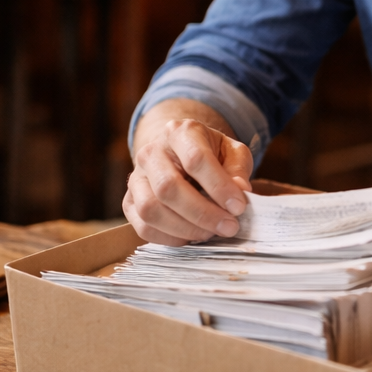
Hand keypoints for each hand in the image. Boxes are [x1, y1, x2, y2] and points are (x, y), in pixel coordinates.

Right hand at [124, 117, 253, 244]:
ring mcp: (136, 178)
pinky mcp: (129, 202)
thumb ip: (238, 168)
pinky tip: (192, 236)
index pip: (196, 159)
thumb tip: (241, 191)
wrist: (179, 154)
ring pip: (151, 209)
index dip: (219, 187)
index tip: (238, 207)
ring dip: (185, 228)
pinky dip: (170, 238)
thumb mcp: (232, 152)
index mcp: (180, 132)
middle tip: (229, 227)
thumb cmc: (210, 153)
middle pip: (168, 187)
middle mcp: (151, 152)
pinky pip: (143, 226)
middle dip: (202, 213)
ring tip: (211, 233)